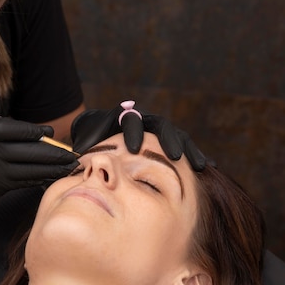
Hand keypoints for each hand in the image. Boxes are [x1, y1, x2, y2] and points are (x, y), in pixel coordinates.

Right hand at [0, 118, 78, 222]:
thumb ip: (7, 129)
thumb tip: (43, 134)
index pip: (20, 130)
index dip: (38, 132)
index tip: (50, 133)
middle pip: (32, 151)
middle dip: (56, 153)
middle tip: (72, 153)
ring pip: (33, 168)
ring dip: (55, 168)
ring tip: (70, 166)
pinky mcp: (1, 186)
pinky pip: (27, 180)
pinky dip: (42, 177)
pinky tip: (54, 175)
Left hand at [70, 106, 206, 170]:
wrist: (99, 133)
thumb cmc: (91, 139)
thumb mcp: (86, 138)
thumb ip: (86, 143)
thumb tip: (78, 152)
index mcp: (123, 118)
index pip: (131, 121)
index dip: (133, 132)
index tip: (132, 148)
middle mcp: (145, 120)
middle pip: (161, 126)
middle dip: (168, 140)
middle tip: (173, 155)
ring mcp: (158, 131)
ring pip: (177, 135)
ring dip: (188, 149)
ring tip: (199, 165)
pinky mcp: (167, 142)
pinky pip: (185, 146)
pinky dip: (195, 154)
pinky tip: (207, 166)